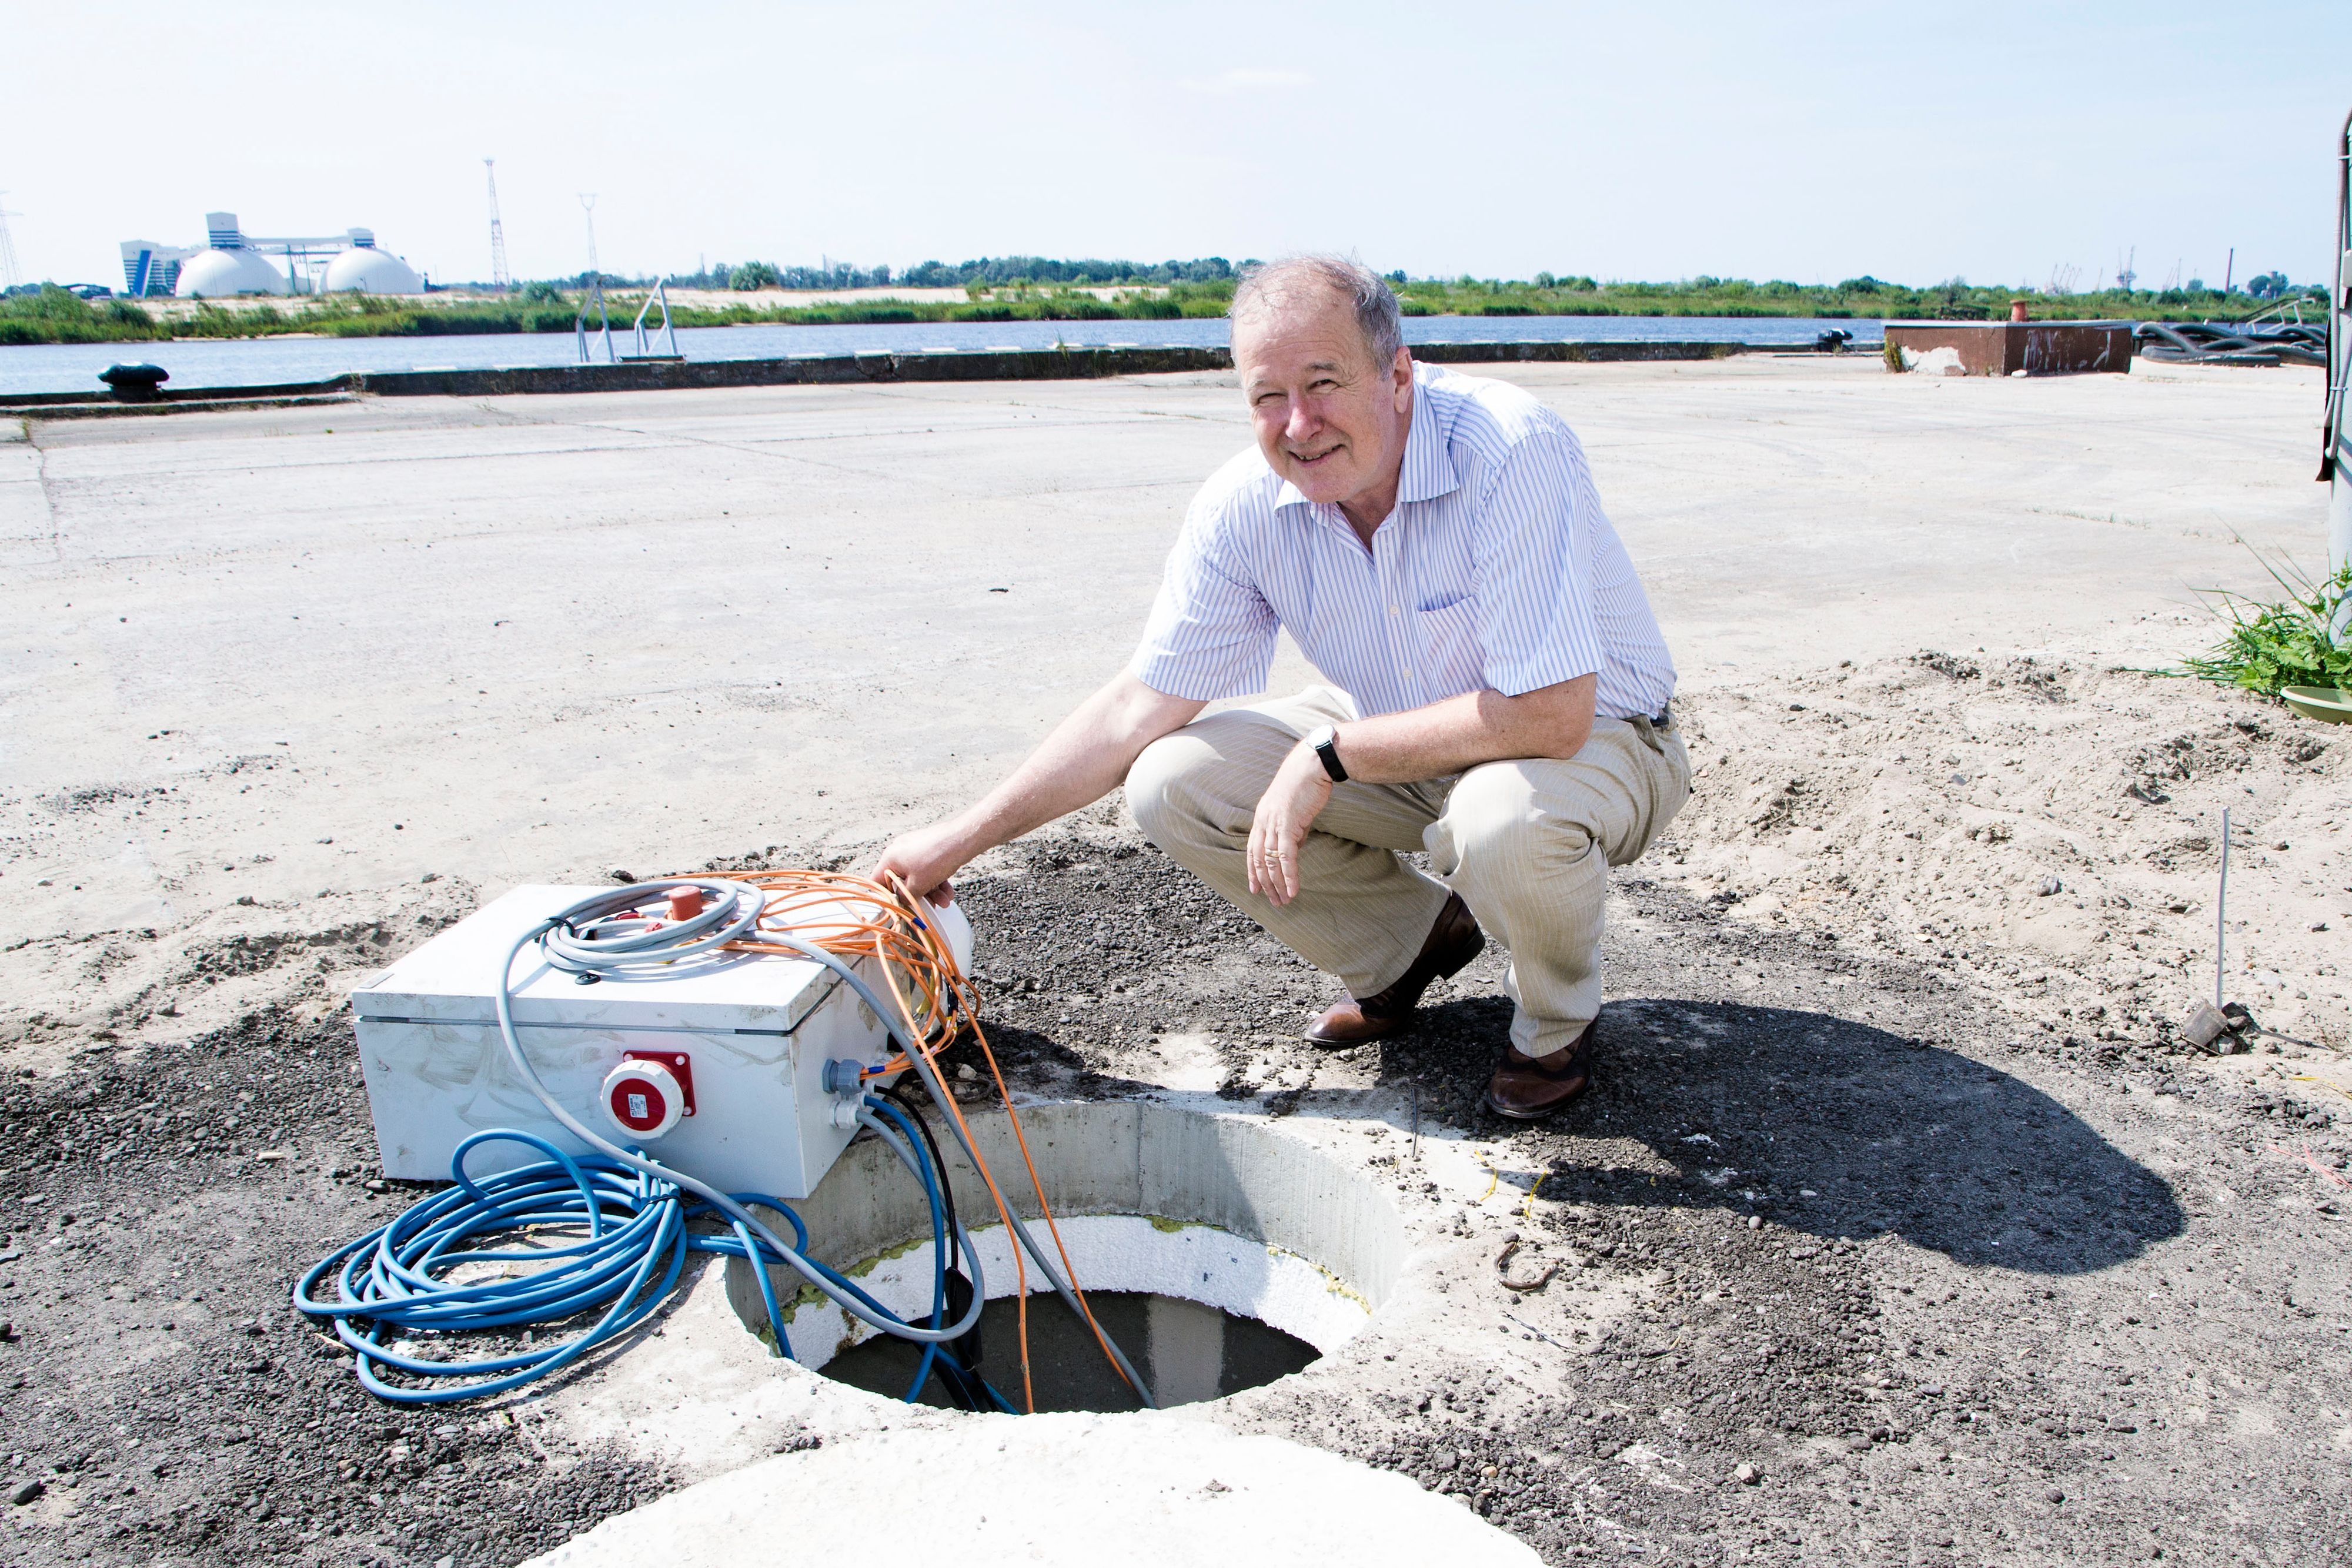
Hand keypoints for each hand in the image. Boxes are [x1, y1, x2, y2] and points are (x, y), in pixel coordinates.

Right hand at [874, 819, 967, 903]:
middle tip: (928, 907)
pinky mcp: (928, 847)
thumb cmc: (937, 857)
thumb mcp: (917, 885)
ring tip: (944, 900)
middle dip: (917, 896)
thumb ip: (905, 896)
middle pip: (902, 880)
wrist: (963, 838)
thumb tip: (901, 901)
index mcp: (890, 858)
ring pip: (918, 876)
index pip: (877, 881)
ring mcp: (914, 848)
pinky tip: (947, 891)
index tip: (896, 906)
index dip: (885, 896)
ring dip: (931, 891)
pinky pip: (928, 869)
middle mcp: (899, 850)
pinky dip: (936, 881)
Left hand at [1246, 743, 1332, 906]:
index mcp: (1262, 818)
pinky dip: (1289, 875)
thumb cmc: (1305, 784)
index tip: (1256, 889)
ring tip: (1284, 900)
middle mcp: (1263, 822)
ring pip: (1271, 861)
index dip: (1252, 871)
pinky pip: (1286, 855)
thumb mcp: (1294, 811)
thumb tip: (1294, 847)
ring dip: (1277, 884)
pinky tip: (1292, 889)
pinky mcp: (1288, 823)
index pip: (1252, 850)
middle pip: (1259, 860)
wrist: (1311, 765)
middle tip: (1274, 901)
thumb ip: (1292, 830)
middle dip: (1265, 884)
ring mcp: (1274, 823)